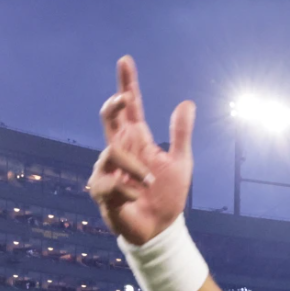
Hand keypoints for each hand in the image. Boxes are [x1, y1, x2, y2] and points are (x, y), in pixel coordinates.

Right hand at [89, 56, 194, 245]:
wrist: (161, 229)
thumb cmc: (167, 196)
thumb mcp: (181, 162)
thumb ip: (181, 134)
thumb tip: (187, 103)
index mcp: (137, 141)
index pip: (130, 108)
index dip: (127, 84)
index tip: (126, 61)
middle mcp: (119, 150)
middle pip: (108, 118)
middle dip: (113, 106)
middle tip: (123, 98)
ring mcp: (107, 169)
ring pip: (112, 153)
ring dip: (136, 169)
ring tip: (150, 184)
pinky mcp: (102, 191)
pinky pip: (112, 184)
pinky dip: (130, 191)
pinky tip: (138, 199)